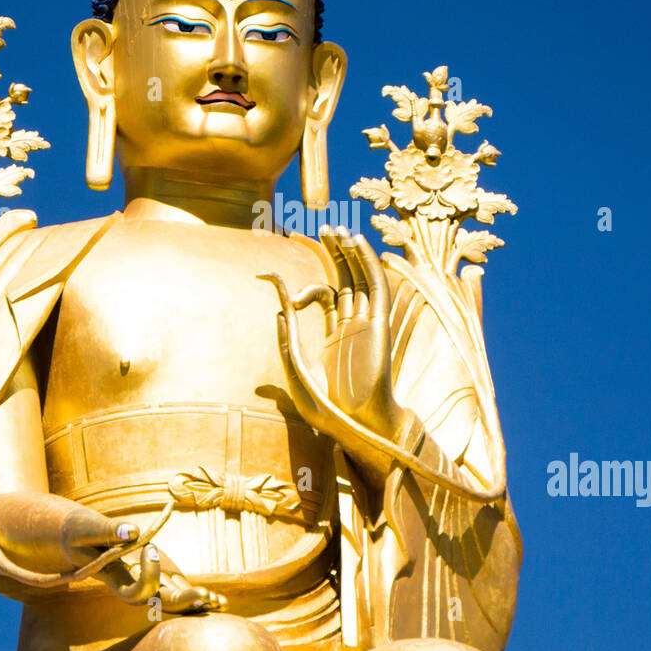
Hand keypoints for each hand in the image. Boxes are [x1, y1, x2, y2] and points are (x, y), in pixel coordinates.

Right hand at [63, 508, 223, 612]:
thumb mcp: (86, 527)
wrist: (79, 537)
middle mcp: (133, 586)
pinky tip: (218, 600)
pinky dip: (196, 596)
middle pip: (160, 602)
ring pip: (173, 601)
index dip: (148, 575)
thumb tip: (132, 530)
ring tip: (220, 603)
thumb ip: (107, 529)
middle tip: (203, 594)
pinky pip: (177, 590)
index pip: (136, 592)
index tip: (151, 546)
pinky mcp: (156, 576)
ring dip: (195, 602)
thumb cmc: (79, 532)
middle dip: (182, 601)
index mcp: (116, 580)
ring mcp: (146, 583)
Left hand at [260, 226, 403, 462]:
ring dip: (350, 252)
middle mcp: (353, 325)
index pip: (324, 296)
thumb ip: (285, 342)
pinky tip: (354, 244)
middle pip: (345, 279)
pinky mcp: (378, 325)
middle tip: (318, 227)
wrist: (356, 424)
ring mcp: (367, 323)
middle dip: (333, 253)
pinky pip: (376, 287)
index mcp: (335, 336)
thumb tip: (277, 310)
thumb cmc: (328, 409)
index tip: (272, 274)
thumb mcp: (296, 372)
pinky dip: (367, 263)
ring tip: (334, 228)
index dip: (303, 284)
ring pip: (360, 278)